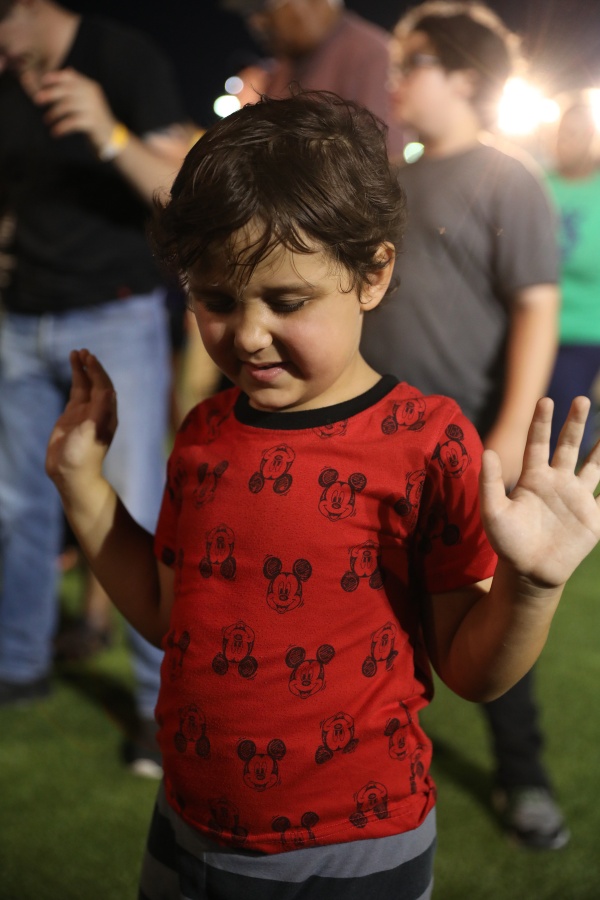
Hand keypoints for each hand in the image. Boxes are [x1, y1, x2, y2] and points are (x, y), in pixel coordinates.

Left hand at [33, 68, 116, 152]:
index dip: (56, 77)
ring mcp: (93, 108)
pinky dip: (61, 127)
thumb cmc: (95, 116)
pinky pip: (72, 123)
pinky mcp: (92, 122)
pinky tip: (55, 132)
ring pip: (67, 106)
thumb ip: (78, 86)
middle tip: (37, 100)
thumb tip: (67, 70)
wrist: (111, 135)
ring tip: (47, 120)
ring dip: (54, 113)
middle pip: (67, 90)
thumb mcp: (88, 98)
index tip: (43, 81)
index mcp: (90, 87)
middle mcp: (92, 95)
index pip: (71, 77)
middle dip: (50, 94)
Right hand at [46, 349, 116, 487]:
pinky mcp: (72, 417)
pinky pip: (76, 393)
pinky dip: (75, 381)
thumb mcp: (93, 432)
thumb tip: (109, 390)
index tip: (89, 358)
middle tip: (83, 352)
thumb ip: (100, 410)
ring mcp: (84, 413)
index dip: (97, 372)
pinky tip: (74, 371)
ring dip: (81, 370)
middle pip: (96, 383)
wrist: (71, 473)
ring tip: (75, 354)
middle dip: (91, 367)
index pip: (104, 387)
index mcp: (107, 414)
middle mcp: (98, 411)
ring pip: (85, 386)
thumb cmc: (85, 455)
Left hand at [480, 396, 599, 589]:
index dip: (541, 423)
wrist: (529, 572)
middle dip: (575, 424)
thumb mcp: (493, 512)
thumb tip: (486, 452)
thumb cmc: (507, 542)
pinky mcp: (593, 517)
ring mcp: (577, 498)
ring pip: (594, 466)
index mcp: (533, 478)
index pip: (537, 443)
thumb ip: (490, 483)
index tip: (544, 400)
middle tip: (580, 400)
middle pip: (568, 446)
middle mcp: (557, 482)